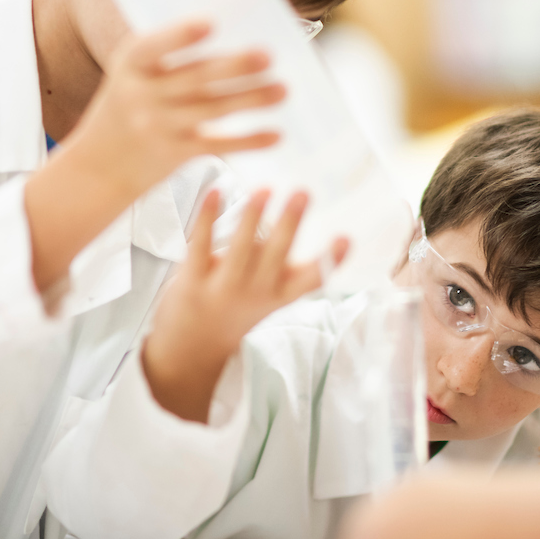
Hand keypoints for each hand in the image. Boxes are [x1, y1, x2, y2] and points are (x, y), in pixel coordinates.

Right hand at [68, 20, 285, 197]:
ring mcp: (159, 126)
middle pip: (195, 78)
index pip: (154, 47)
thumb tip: (232, 34)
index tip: (210, 24)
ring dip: (251, 100)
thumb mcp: (133, 75)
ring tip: (282, 90)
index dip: (181, 36)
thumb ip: (168, 57)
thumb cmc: (128, 106)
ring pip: (212, 110)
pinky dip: (248, 140)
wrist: (100, 165)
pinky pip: (218, 145)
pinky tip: (275, 134)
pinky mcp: (176, 154)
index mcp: (131, 64)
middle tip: (267, 55)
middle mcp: (142, 95)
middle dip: (234, 67)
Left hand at [142, 187, 348, 422]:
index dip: (331, 260)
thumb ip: (284, 265)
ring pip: (241, 249)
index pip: (311, 280)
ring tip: (264, 189)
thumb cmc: (238, 310)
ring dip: (253, 216)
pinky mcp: (192, 280)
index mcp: (279, 296)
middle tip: (304, 192)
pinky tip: (215, 191)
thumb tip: (293, 216)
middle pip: (277, 255)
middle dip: (290, 222)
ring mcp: (223, 288)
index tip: (346, 238)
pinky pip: (201, 244)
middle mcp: (254, 293)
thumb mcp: (270, 296)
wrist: (193, 349)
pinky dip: (207, 217)